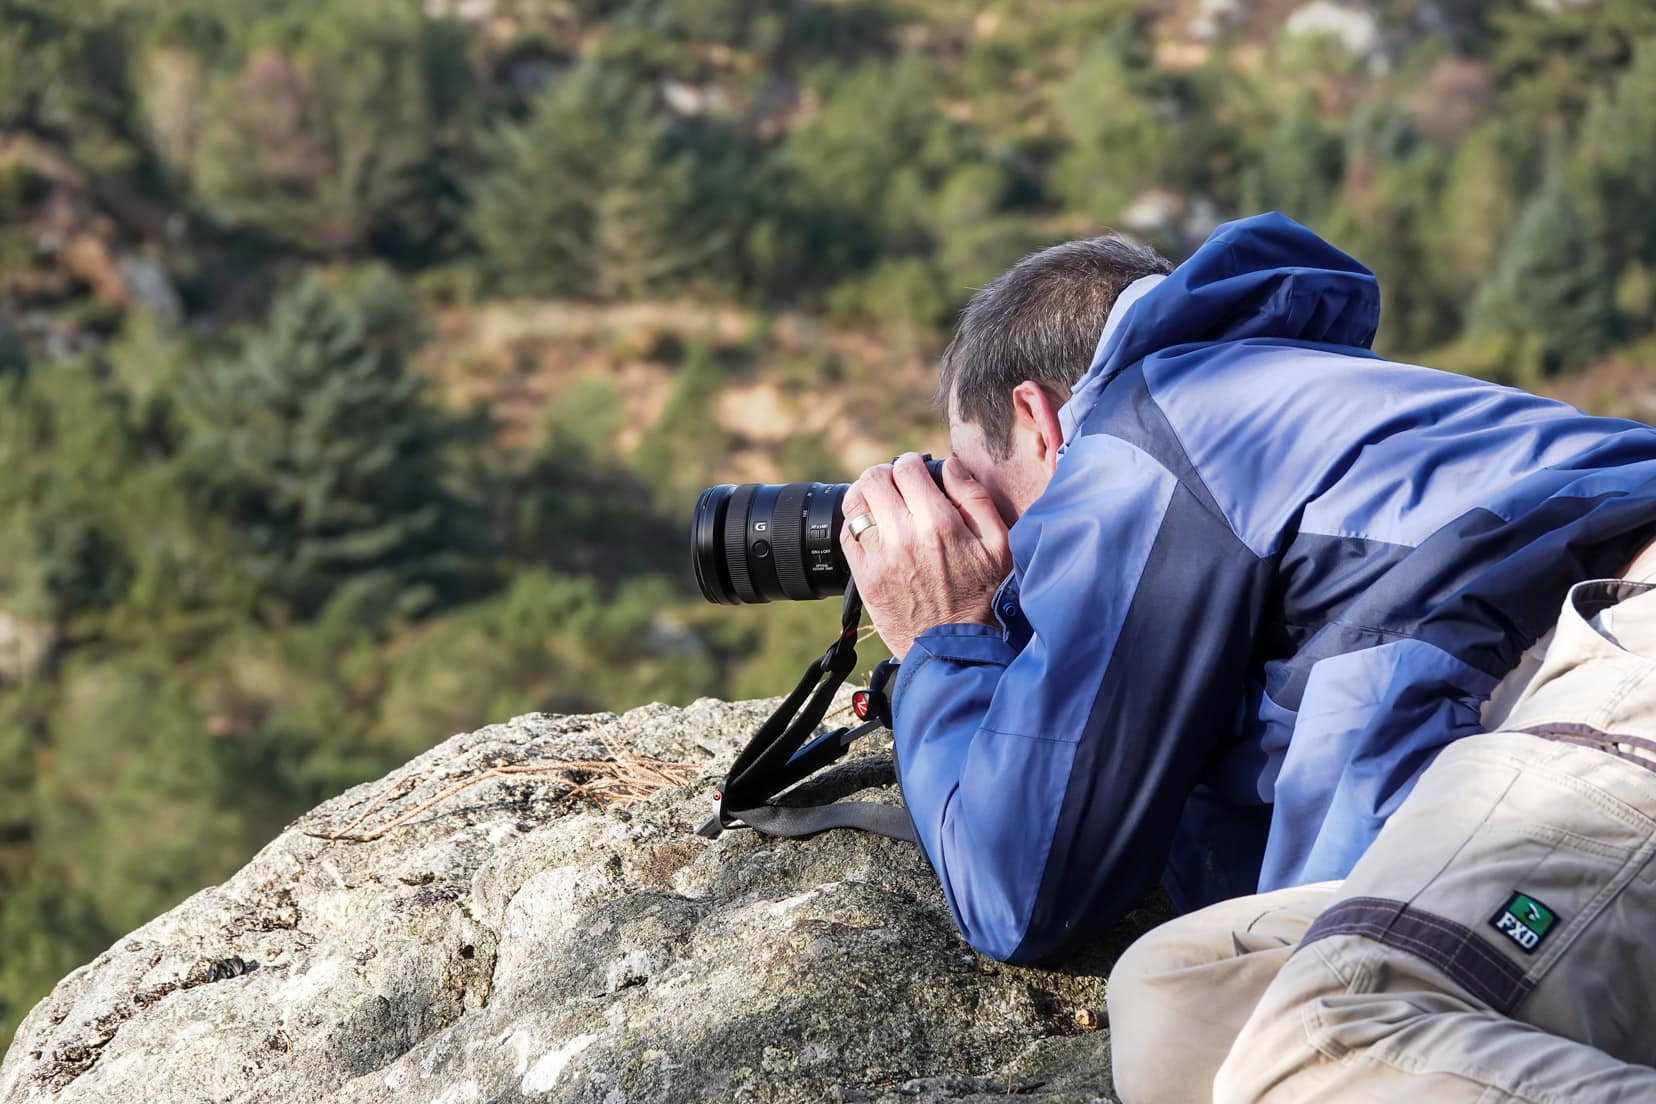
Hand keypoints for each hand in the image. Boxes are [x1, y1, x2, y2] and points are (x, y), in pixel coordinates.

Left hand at [840, 453, 1012, 658]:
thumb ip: (975, 498)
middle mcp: (903, 538)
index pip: (907, 469)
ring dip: (865, 494)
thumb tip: (950, 467)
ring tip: (879, 499)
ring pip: (854, 504)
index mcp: (939, 524)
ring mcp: (879, 559)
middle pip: (873, 480)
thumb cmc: (984, 598)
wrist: (956, 650)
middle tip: (894, 481)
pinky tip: (871, 527)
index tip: (916, 470)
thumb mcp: (999, 545)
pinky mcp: (865, 579)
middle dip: (884, 473)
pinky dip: (855, 523)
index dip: (911, 463)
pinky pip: (846, 536)